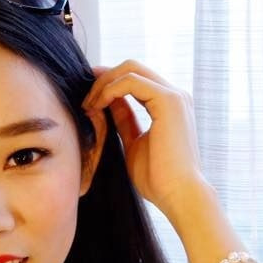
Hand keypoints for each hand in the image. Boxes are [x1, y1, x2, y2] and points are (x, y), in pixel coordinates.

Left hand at [83, 60, 211, 216]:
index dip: (108, 82)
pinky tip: (97, 106)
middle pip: (132, 67)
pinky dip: (109, 89)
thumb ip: (124, 120)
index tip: (87, 96)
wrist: (178, 195)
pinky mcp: (168, 100)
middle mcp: (175, 96)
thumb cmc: (158, 178)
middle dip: (103, 77)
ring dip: (103, 83)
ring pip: (130, 69)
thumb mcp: (133, 143)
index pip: (135, 80)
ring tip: (88, 105)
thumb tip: (108, 103)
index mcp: (168, 106)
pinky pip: (131, 81)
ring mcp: (174, 96)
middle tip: (84, 96)